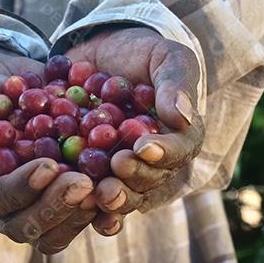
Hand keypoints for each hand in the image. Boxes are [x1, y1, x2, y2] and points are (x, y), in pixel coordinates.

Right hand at [0, 46, 97, 253]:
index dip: (20, 189)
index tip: (46, 165)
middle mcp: (3, 208)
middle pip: (27, 226)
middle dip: (56, 206)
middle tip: (83, 183)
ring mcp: (35, 205)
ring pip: (57, 231)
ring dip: (81, 213)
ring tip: (105, 187)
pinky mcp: (63, 195)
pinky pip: (83, 214)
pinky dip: (103, 206)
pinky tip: (122, 188)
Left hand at [63, 27, 204, 234]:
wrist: (99, 56)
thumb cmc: (141, 53)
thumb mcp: (164, 55)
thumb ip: (175, 82)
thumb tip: (182, 115)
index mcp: (180, 135)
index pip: (180, 149)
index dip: (163, 152)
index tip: (143, 146)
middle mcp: (156, 161)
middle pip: (152, 179)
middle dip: (136, 176)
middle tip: (118, 166)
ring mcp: (125, 171)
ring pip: (126, 194)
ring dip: (115, 198)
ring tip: (99, 194)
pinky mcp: (96, 175)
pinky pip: (95, 198)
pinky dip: (90, 210)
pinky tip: (81, 209)